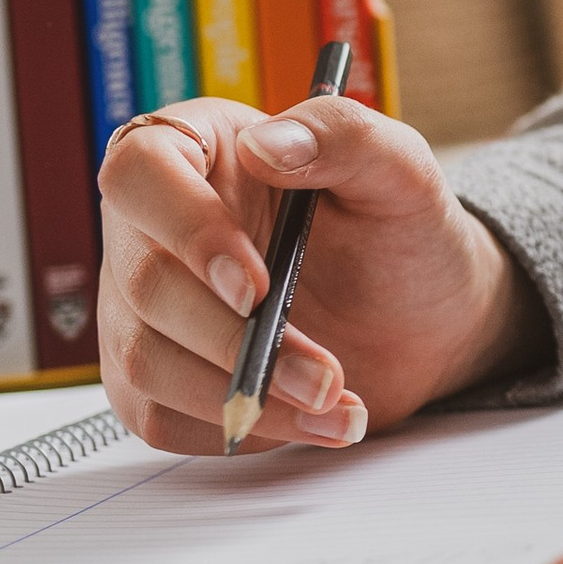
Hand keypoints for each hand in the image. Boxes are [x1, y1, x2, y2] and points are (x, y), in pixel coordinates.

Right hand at [97, 94, 544, 453]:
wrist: (422, 320)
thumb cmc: (402, 232)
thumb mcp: (401, 172)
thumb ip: (346, 136)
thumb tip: (269, 144)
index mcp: (199, 151)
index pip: (140, 172)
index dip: (186, 229)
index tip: (254, 287)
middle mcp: (153, 228)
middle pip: (147, 283)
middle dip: (239, 341)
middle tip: (325, 373)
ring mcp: (144, 308)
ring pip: (147, 361)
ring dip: (245, 395)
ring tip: (334, 400)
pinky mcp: (153, 378)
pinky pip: (164, 416)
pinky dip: (242, 428)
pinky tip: (310, 421)